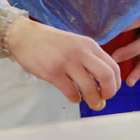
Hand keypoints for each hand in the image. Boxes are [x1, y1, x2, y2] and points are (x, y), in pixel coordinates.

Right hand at [6, 18, 120, 110]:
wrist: (23, 36)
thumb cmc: (49, 42)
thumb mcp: (74, 43)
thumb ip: (88, 58)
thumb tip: (101, 81)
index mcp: (89, 45)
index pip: (113, 66)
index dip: (116, 83)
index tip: (110, 91)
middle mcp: (81, 52)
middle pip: (106, 76)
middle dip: (109, 92)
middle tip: (104, 99)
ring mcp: (66, 62)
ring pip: (89, 87)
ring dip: (93, 100)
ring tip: (92, 103)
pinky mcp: (52, 72)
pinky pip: (70, 91)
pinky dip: (75, 98)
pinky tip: (73, 97)